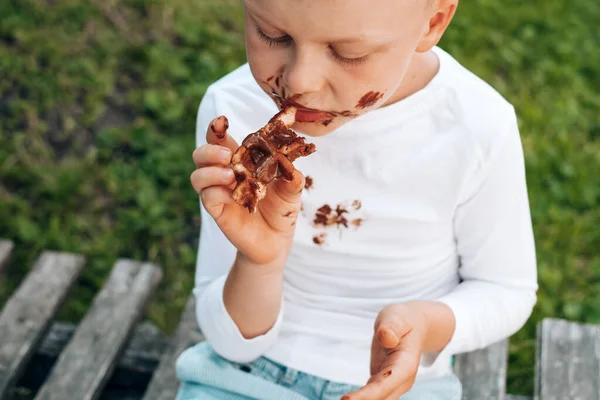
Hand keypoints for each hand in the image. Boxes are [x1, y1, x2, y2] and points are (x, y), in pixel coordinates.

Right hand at [190, 115, 304, 265]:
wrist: (277, 240)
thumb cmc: (282, 208)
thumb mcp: (292, 189)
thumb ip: (291, 175)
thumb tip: (292, 165)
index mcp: (240, 160)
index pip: (220, 139)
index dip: (215, 128)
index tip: (221, 121)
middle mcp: (224, 174)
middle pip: (201, 154)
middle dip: (209, 149)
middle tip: (228, 155)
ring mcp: (218, 192)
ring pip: (198, 175)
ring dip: (211, 171)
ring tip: (230, 175)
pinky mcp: (218, 211)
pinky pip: (208, 198)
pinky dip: (217, 193)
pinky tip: (233, 195)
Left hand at [342, 304, 428, 399]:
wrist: (412, 326)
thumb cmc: (403, 320)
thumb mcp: (397, 317)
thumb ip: (392, 326)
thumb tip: (386, 338)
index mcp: (405, 365)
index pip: (385, 384)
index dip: (367, 395)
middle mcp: (400, 380)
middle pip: (380, 397)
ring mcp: (391, 384)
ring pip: (375, 399)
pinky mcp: (381, 383)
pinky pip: (369, 395)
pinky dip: (359, 399)